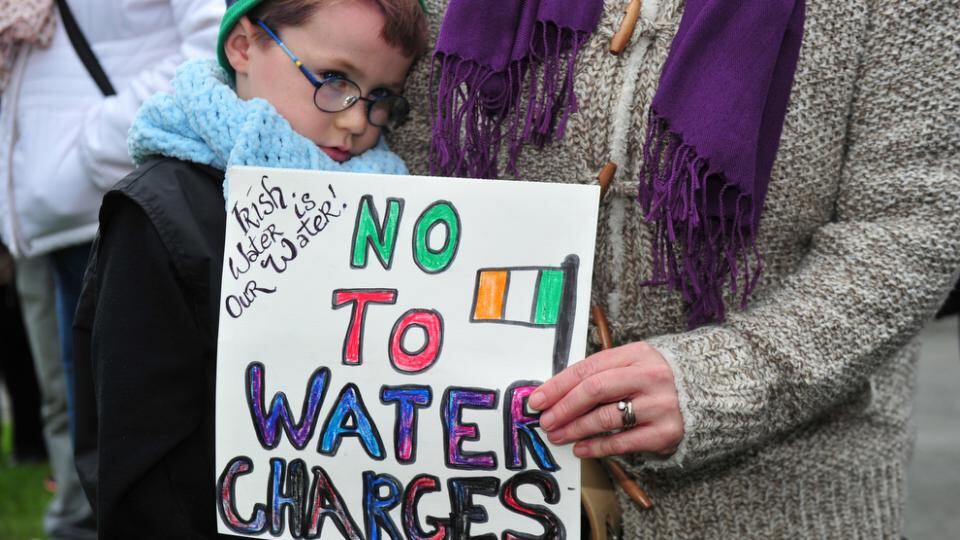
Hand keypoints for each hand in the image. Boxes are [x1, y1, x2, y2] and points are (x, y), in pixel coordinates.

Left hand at [528, 341, 683, 458]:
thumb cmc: (658, 380)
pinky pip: (623, 442)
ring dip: (576, 428)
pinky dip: (597, 446)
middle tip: (546, 420)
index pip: (588, 367)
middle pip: (595, 389)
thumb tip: (557, 394)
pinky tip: (581, 448)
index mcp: (637, 354)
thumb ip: (602, 373)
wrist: (708, 394)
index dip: (558, 384)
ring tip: (559, 435)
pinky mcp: (665, 432)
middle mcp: (649, 376)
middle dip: (564, 407)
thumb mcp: (634, 364)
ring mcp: (659, 404)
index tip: (538, 399)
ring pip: (606, 417)